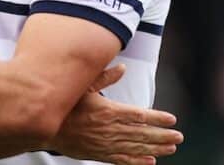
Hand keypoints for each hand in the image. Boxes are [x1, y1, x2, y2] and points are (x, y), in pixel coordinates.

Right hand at [52, 65, 182, 164]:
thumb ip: (103, 78)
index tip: (172, 119)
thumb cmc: (63, 104)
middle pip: (142, 134)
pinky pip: (122, 160)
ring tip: (171, 148)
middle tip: (178, 137)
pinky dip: (137, 161)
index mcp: (108, 111)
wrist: (45, 127)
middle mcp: (109, 129)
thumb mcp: (82, 86)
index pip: (139, 115)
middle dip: (162, 135)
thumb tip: (122, 68)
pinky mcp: (98, 154)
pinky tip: (149, 161)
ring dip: (155, 148)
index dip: (157, 117)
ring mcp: (105, 144)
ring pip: (135, 148)